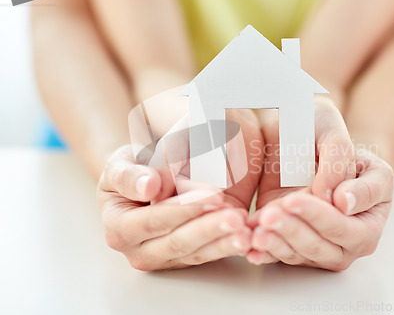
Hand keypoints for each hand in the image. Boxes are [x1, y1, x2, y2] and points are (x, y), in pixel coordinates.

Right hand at [97, 110, 263, 269]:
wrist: (144, 181)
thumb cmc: (131, 170)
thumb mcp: (122, 163)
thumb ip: (130, 175)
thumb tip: (149, 187)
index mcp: (117, 228)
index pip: (153, 220)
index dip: (183, 209)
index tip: (213, 196)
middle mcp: (137, 250)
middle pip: (177, 243)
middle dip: (208, 229)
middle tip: (236, 218)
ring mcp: (162, 258)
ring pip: (196, 254)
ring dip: (223, 243)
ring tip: (246, 232)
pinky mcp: (184, 258)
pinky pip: (208, 255)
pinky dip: (228, 247)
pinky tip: (246, 239)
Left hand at [247, 98, 393, 269]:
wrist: (293, 138)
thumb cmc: (320, 130)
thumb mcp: (332, 129)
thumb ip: (340, 158)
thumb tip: (341, 202)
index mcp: (375, 205)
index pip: (350, 223)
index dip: (322, 215)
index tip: (297, 199)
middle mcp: (355, 232)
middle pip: (327, 245)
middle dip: (296, 230)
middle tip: (271, 214)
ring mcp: (326, 242)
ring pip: (304, 254)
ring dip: (279, 244)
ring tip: (258, 231)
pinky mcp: (297, 243)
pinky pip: (283, 255)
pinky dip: (266, 253)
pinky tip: (252, 249)